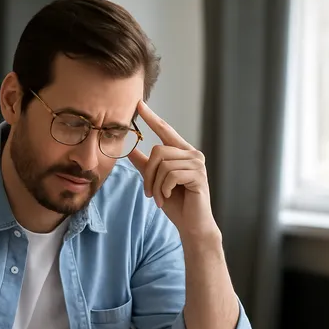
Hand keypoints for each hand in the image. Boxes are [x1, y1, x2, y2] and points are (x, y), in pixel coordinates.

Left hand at [128, 101, 217, 238]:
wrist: (192, 225)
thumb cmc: (176, 203)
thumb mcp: (156, 181)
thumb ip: (145, 165)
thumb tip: (129, 149)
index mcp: (182, 152)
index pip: (165, 130)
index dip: (151, 117)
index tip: (139, 103)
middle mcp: (192, 154)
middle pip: (158, 151)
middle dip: (148, 175)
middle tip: (150, 193)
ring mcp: (197, 164)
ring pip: (163, 165)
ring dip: (156, 185)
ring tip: (160, 198)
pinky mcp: (199, 175)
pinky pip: (170, 175)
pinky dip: (164, 189)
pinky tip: (169, 198)